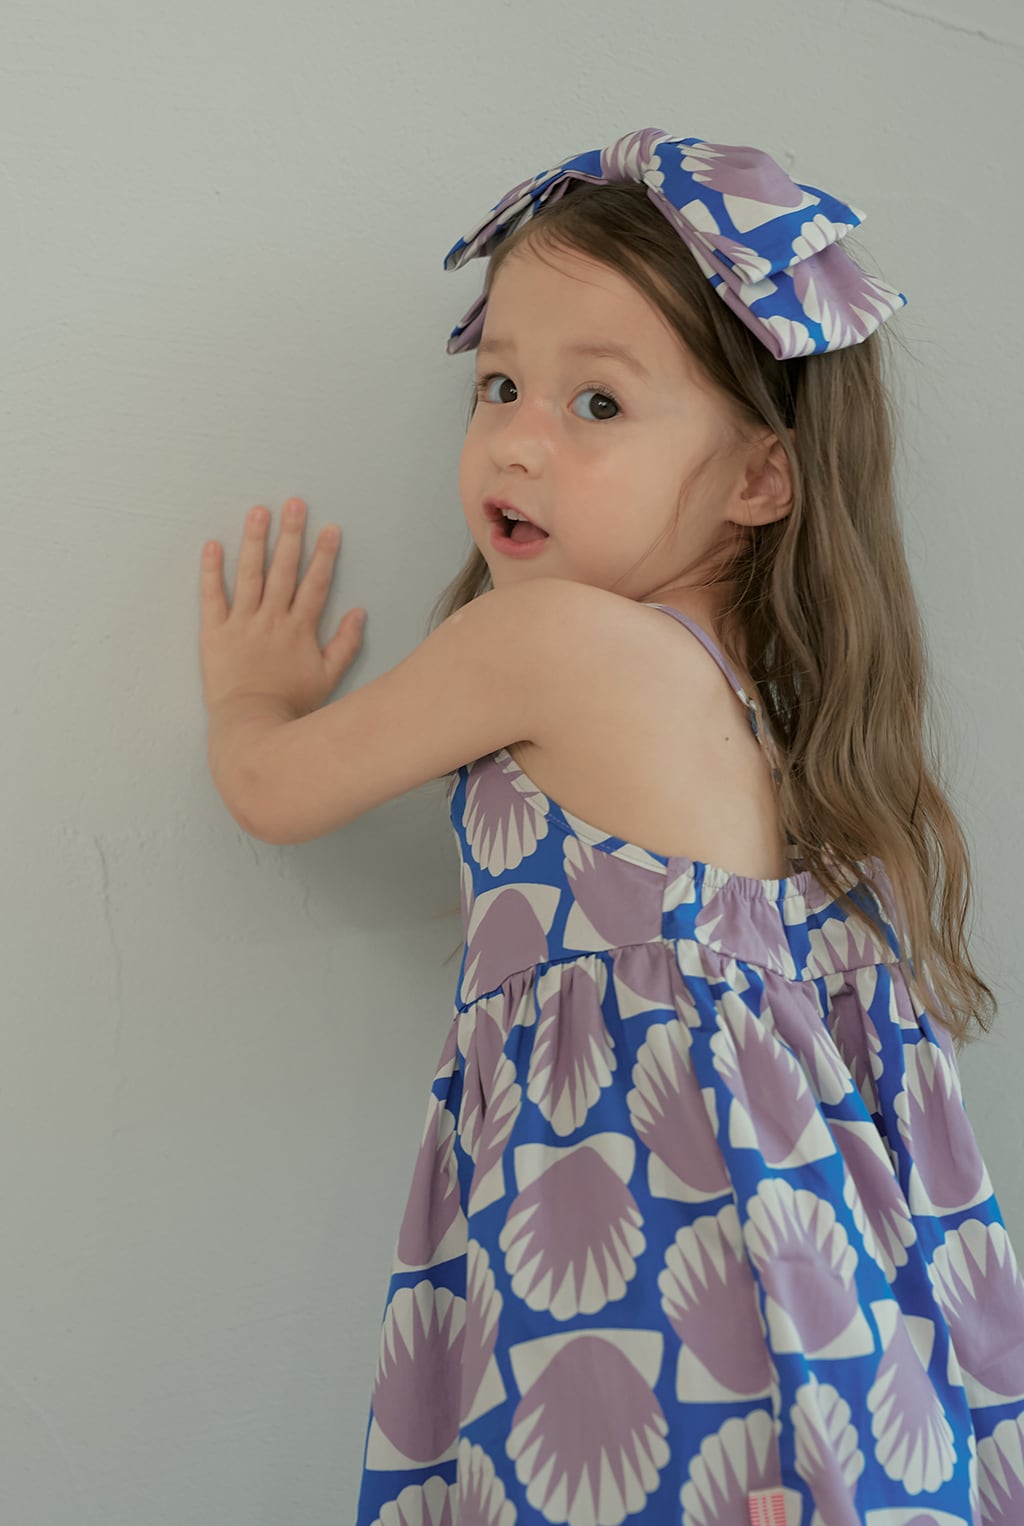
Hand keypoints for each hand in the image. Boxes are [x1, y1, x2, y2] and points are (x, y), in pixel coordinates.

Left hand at [199, 498, 365, 719]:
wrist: (253, 727)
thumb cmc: (293, 707)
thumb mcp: (328, 678)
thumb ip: (345, 645)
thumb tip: (360, 614)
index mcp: (299, 629)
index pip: (315, 584)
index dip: (324, 555)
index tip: (330, 529)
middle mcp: (272, 619)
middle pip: (283, 570)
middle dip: (291, 534)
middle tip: (294, 503)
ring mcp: (242, 624)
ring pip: (249, 574)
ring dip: (254, 541)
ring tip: (257, 511)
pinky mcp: (214, 634)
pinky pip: (211, 597)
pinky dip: (211, 571)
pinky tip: (212, 545)